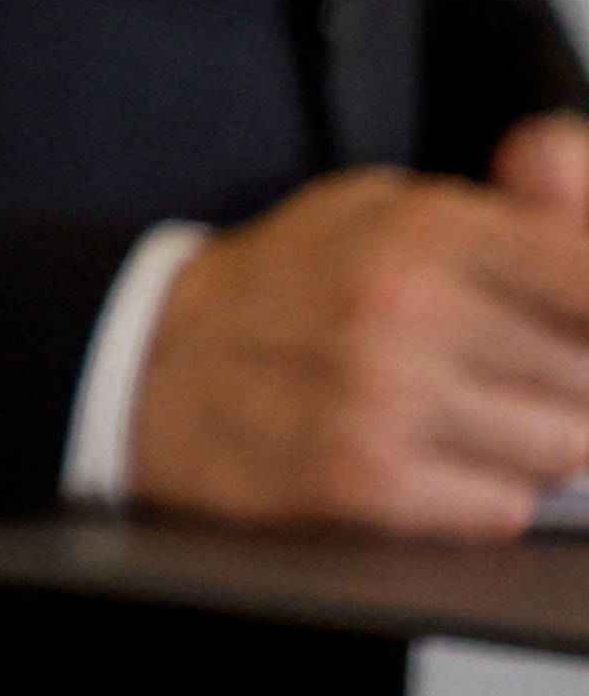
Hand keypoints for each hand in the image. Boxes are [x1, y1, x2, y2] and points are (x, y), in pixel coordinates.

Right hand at [133, 121, 588, 535]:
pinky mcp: (363, 480)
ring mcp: (384, 396)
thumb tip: (577, 187)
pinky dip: (482, 495)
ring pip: (565, 451)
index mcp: (423, 227)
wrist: (149, 365)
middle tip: (511, 375)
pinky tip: (432, 461)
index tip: (577, 330)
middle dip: (569, 384)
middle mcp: (409, 306)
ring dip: (533, 447)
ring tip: (467, 418)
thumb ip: (507, 206)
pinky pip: (503, 508)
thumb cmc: (286, 289)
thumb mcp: (382, 208)